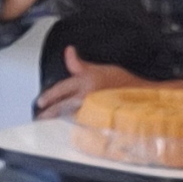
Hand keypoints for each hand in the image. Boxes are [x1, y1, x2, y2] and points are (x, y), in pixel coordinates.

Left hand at [33, 46, 162, 116]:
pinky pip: (82, 125)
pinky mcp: (100, 121)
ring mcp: (94, 110)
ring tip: (48, 125)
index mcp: (87, 80)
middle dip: (49, 112)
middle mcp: (88, 95)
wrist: (143, 96)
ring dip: (59, 121)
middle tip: (40, 117)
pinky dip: (73, 127)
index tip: (40, 102)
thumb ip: (80, 65)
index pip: (62, 88)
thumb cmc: (123, 82)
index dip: (49, 96)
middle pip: (62, 106)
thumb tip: (68, 51)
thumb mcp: (101, 68)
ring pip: (70, 117)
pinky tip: (67, 130)